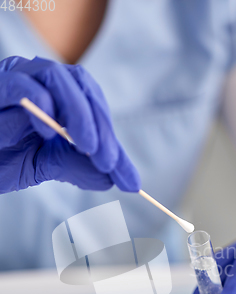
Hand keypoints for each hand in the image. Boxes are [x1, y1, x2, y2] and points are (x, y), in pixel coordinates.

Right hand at [0, 56, 140, 192]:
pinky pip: (22, 86)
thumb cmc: (4, 157)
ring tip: (89, 148)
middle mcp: (39, 81)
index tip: (127, 177)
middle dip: (101, 126)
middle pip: (82, 86)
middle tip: (110, 161)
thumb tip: (114, 178)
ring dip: (79, 114)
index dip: (112, 137)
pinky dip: (41, 106)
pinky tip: (50, 133)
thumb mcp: (48, 165)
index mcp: (57, 96)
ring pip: (56, 77)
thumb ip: (78, 166)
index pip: (93, 104)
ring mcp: (16, 79)